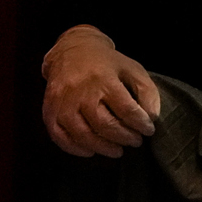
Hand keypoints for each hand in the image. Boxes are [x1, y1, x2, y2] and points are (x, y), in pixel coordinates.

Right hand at [40, 25, 159, 157]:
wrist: (72, 51)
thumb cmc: (106, 63)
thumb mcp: (132, 69)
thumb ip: (147, 92)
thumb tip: (152, 117)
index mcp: (104, 79)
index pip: (126, 109)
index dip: (140, 124)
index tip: (148, 130)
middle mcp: (81, 92)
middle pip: (104, 124)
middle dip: (124, 137)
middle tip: (135, 142)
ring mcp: (62, 102)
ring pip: (82, 134)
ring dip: (103, 147)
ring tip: (118, 150)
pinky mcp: (49, 110)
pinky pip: (59, 136)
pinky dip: (75, 148)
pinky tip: (91, 151)